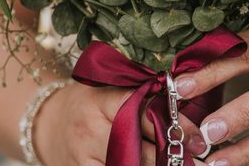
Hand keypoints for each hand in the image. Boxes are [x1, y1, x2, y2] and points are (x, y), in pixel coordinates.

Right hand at [35, 81, 208, 164]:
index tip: (197, 137)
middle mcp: (90, 129)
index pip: (141, 110)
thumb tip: (187, 104)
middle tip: (200, 161)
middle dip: (172, 157)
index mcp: (100, 99)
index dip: (173, 124)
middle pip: (140, 148)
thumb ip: (140, 94)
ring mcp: (84, 157)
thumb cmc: (89, 103)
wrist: (48, 125)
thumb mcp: (109, 89)